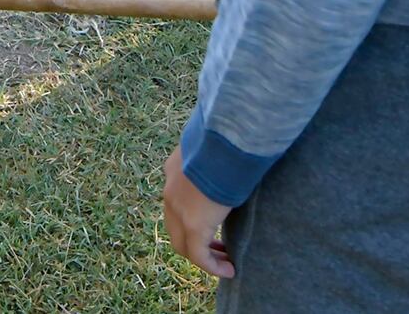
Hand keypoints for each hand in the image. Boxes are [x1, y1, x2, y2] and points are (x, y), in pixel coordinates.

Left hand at [162, 145, 236, 279]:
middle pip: (175, 226)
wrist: (224, 141)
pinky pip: (198, 256)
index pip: (176, 200)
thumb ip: (218, 156)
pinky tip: (229, 270)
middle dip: (194, 240)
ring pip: (183, 243)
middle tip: (218, 247)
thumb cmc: (228, 138)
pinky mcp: (193, 225)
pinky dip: (212, 266)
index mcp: (174, 169)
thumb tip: (237, 155)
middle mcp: (170, 191)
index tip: (212, 223)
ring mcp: (178, 209)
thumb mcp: (218, 147)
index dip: (191, 216)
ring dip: (202, 254)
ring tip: (224, 261)